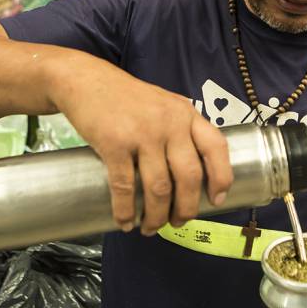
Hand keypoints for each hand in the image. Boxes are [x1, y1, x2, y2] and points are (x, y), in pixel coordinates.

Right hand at [53, 56, 233, 235]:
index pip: (216, 146)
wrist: (85, 79)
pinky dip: (125, 210)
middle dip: (186, 208)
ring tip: (151, 228)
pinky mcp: (114, 142)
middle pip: (189, 176)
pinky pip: (124, 186)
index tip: (217, 200)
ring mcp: (142, 132)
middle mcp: (169, 122)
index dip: (221, 177)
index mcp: (185, 113)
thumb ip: (179, 130)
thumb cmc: (125, 97)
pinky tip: (125, 221)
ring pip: (159, 187)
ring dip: (156, 216)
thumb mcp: (163, 104)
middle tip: (178, 222)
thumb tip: (190, 176)